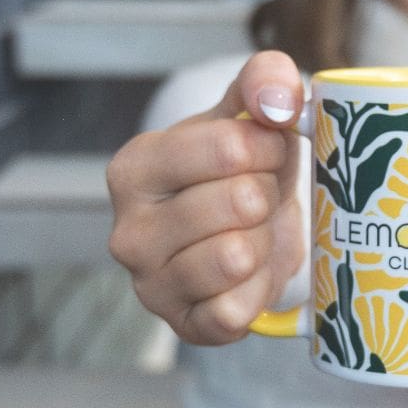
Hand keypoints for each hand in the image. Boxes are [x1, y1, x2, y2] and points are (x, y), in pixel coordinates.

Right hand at [107, 51, 305, 344]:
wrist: (253, 230)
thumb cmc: (245, 168)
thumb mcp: (251, 113)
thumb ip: (265, 81)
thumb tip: (279, 98)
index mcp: (134, 167)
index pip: (228, 147)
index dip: (269, 147)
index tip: (267, 151)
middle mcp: (128, 231)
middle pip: (240, 202)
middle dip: (268, 196)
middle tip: (259, 197)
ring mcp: (150, 285)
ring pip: (237, 256)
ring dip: (265, 242)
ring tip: (253, 232)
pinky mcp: (183, 326)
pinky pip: (236, 310)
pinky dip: (258, 290)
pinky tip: (251, 274)